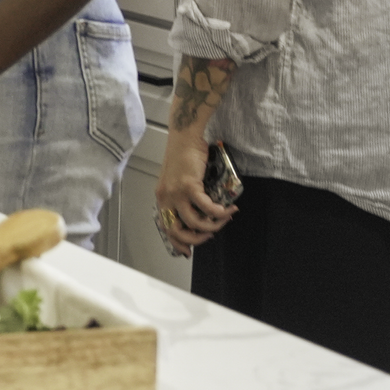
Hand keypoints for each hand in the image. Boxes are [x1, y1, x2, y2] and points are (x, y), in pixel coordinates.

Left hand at [154, 131, 233, 256]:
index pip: (165, 227)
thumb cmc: (184, 155)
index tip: (187, 252)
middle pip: (176, 230)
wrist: (185, 137)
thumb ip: (183, 196)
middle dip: (195, 239)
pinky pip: (206, 208)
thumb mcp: (178, 180)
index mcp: (162, 198)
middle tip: (210, 234)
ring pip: (193, 222)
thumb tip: (198, 212)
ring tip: (224, 219)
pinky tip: (228, 210)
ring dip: (212, 226)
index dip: (176, 243)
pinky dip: (219, 213)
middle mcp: (165, 197)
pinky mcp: (188, 186)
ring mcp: (176, 193)